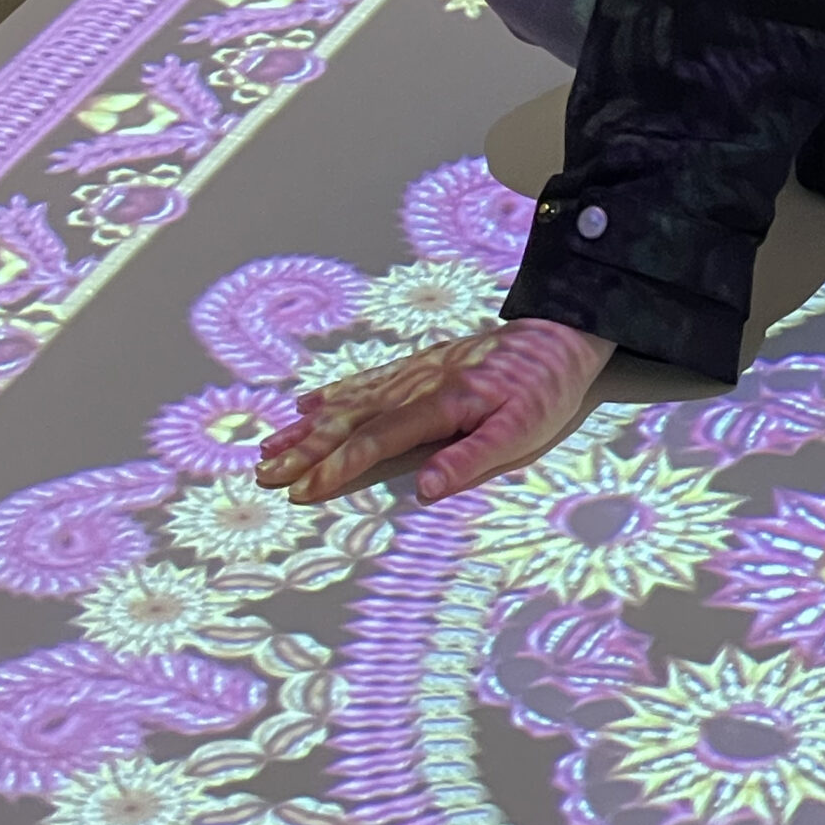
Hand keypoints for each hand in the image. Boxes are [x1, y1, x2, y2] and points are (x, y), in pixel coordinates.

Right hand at [253, 319, 613, 505]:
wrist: (558, 333)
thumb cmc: (544, 390)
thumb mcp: (522, 431)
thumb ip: (470, 459)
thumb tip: (423, 491)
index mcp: (442, 403)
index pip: (378, 439)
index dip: (338, 466)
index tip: (302, 489)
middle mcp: (418, 384)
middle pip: (350, 420)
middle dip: (304, 449)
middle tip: (266, 475)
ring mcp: (414, 371)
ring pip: (349, 400)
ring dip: (307, 426)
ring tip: (268, 447)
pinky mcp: (418, 365)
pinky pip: (366, 380)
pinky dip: (332, 394)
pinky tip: (306, 404)